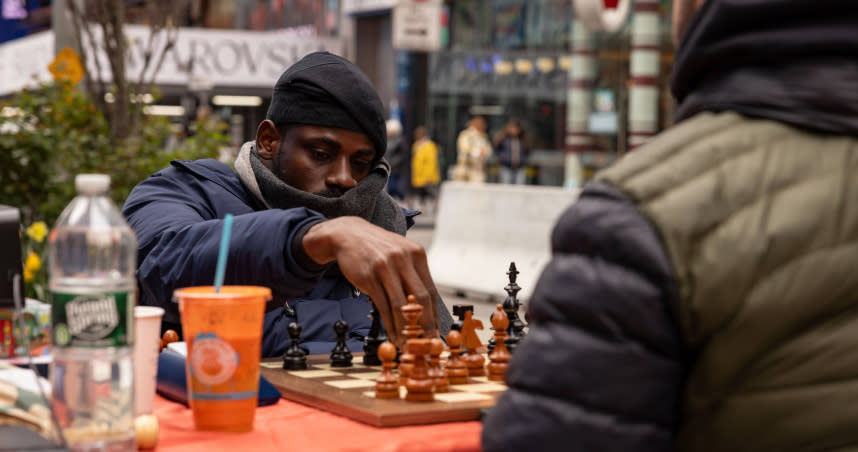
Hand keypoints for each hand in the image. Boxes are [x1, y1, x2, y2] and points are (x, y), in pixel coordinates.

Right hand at [302, 217, 439, 347]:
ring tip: (408, 345)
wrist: (348, 234)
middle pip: (421, 299)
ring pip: (401, 305)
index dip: (435, 315)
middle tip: (427, 344)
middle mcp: (403, 259)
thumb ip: (413, 276)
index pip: (431, 290)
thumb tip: (426, 308)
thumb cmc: (377, 248)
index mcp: (416, 254)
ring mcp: (385, 267)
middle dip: (426, 326)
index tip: (436, 332)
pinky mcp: (369, 277)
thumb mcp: (400, 254)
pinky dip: (390, 325)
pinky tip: (393, 335)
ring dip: (406, 330)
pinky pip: (383, 306)